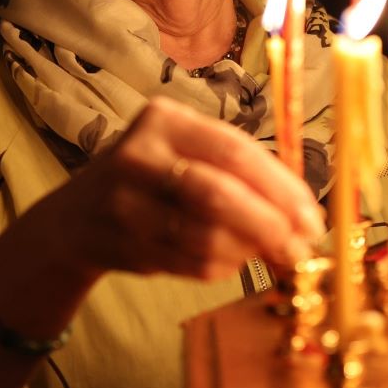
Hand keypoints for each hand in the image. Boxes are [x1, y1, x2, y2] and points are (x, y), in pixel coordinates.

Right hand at [32, 96, 325, 282]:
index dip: (280, 187)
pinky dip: (221, 267)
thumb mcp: (190, 155)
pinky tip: (230, 261)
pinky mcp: (121, 243)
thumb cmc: (157, 179)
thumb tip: (304, 220)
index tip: (311, 218)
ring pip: (204, 235)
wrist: (76, 217)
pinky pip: (188, 262)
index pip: (235, 150)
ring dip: (247, 251)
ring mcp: (124, 201)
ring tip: (265, 253)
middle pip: (218, 193)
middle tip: (300, 248)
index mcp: (166, 120)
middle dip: (270, 225)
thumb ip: (243, 176)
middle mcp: (139, 155)